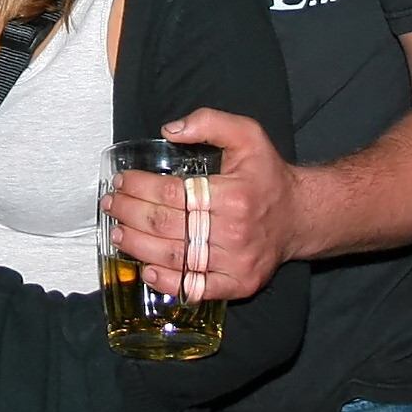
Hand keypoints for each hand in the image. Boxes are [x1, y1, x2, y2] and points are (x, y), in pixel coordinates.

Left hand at [101, 110, 294, 301]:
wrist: (300, 216)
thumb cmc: (268, 176)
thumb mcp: (247, 135)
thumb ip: (209, 123)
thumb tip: (169, 129)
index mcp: (234, 194)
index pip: (172, 194)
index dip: (140, 188)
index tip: (121, 182)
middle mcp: (235, 231)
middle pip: (167, 226)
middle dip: (130, 214)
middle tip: (111, 204)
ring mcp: (237, 262)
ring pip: (176, 258)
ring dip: (139, 247)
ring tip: (117, 232)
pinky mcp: (239, 284)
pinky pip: (197, 288)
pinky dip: (168, 283)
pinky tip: (147, 271)